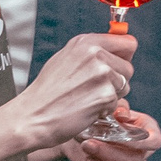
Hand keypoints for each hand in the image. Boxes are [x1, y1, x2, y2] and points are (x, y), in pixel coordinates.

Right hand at [12, 31, 137, 149]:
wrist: (31, 117)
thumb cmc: (46, 93)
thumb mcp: (65, 59)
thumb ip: (91, 52)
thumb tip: (117, 49)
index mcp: (86, 42)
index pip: (128, 42)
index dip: (124, 57)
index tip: (116, 66)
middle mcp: (95, 54)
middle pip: (128, 67)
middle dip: (117, 80)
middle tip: (92, 90)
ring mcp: (101, 73)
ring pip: (125, 86)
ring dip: (111, 96)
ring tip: (86, 98)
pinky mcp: (105, 94)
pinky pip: (117, 103)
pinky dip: (104, 109)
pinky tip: (85, 109)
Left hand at [57, 109, 160, 160]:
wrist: (82, 135)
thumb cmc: (99, 119)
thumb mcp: (109, 108)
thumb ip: (118, 107)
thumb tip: (122, 114)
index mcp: (148, 130)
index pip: (154, 141)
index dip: (140, 142)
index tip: (118, 137)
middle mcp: (144, 150)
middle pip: (136, 159)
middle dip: (110, 153)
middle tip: (88, 145)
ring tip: (87, 159)